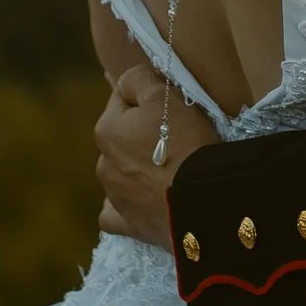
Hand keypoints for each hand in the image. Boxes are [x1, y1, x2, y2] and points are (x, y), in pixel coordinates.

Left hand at [94, 61, 209, 253]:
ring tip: (169, 169)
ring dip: (136, 168)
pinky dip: (127, 205)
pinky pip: (117, 213)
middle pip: (122, 138)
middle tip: (177, 135)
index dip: (146, 95)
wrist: (201, 200)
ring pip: (120, 173)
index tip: (170, 100)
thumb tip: (124, 82)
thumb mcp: (164, 96)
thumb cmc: (185, 142)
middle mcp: (103, 164)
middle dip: (140, 134)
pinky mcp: (128, 225)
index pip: (122, 99)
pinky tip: (141, 201)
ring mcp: (114, 197)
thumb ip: (138, 80)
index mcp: (107, 130)